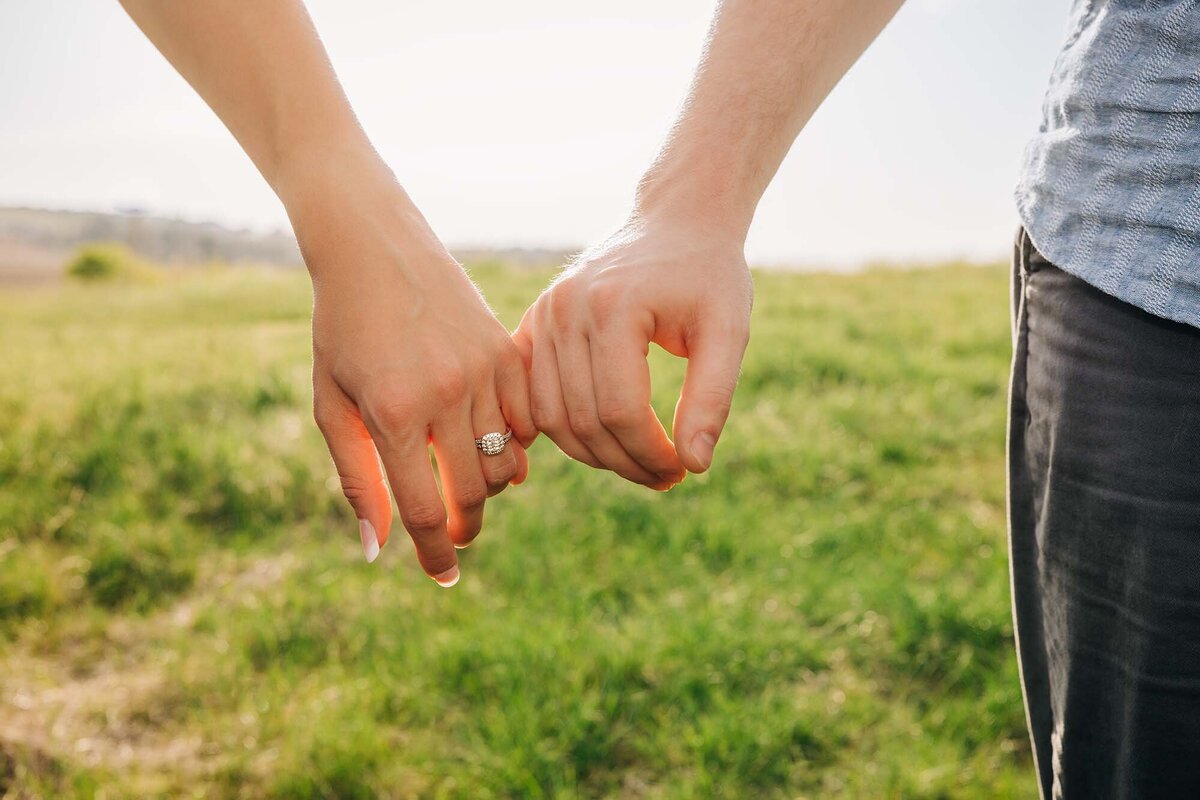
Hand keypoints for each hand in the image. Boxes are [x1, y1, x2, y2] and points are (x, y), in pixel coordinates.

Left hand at [291, 160, 535, 583]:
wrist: (375, 248)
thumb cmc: (341, 330)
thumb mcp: (333, 405)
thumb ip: (356, 479)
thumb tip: (377, 551)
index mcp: (392, 413)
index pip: (425, 510)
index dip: (435, 554)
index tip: (442, 576)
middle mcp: (444, 394)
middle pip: (474, 494)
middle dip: (465, 525)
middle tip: (454, 532)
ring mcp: (482, 370)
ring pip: (506, 463)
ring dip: (489, 487)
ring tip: (467, 485)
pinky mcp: (507, 351)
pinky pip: (527, 422)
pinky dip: (513, 444)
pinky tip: (488, 440)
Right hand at [514, 217, 751, 487]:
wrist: (676, 221)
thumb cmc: (709, 275)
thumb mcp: (728, 331)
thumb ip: (712, 398)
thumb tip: (694, 466)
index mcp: (613, 307)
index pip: (620, 411)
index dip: (650, 455)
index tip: (683, 471)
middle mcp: (566, 309)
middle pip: (581, 421)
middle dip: (625, 463)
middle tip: (666, 477)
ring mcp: (543, 314)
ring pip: (550, 418)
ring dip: (593, 455)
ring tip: (639, 464)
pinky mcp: (533, 322)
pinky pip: (532, 396)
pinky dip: (559, 430)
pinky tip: (601, 444)